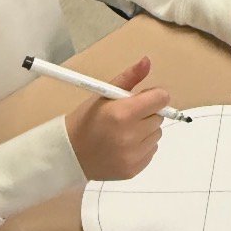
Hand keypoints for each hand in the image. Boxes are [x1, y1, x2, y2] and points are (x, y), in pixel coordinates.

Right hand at [65, 56, 167, 180]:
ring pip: (157, 134)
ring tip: (125, 131)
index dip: (154, 96)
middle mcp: (130, 136)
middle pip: (159, 116)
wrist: (69, 154)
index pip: (161, 99)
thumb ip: (129, 77)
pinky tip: (124, 145)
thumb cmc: (86, 120)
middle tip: (128, 116)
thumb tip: (148, 61)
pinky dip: (143, 146)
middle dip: (147, 113)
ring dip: (146, 130)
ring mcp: (133, 155)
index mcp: (123, 113)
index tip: (143, 98)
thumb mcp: (104, 95)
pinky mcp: (134, 169)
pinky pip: (152, 150)